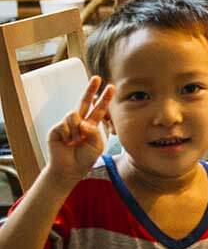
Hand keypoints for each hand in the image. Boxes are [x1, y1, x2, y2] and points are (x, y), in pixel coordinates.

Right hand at [44, 76, 113, 191]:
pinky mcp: (56, 128)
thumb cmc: (84, 158)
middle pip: (85, 102)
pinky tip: (66, 142)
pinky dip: (69, 134)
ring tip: (75, 141)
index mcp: (91, 125)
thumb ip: (94, 131)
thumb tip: (82, 121)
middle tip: (97, 78)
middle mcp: (79, 122)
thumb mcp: (97, 145)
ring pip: (74, 113)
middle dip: (90, 89)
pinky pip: (65, 123)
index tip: (111, 87)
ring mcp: (67, 124)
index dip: (104, 99)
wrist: (69, 169)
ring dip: (77, 129)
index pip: (99, 109)